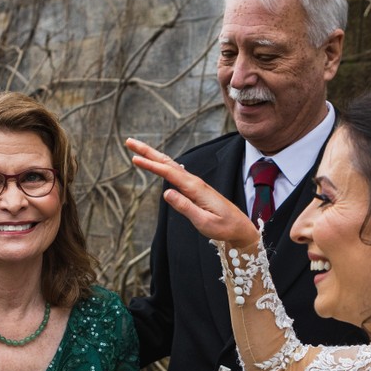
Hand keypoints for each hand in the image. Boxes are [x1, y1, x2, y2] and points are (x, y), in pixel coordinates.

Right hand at [126, 138, 257, 247]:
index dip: (150, 165)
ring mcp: (195, 184)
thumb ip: (184, 206)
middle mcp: (195, 182)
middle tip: (129, 142)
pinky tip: (159, 162)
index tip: (134, 159)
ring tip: (137, 150)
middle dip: (147, 152)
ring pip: (170, 165)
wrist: (240, 228)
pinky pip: (176, 172)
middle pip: (167, 162)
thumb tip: (165, 191)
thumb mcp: (203, 222)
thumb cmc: (223, 227)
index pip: (168, 172)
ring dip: (153, 156)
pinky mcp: (196, 189)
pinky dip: (163, 164)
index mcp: (195, 188)